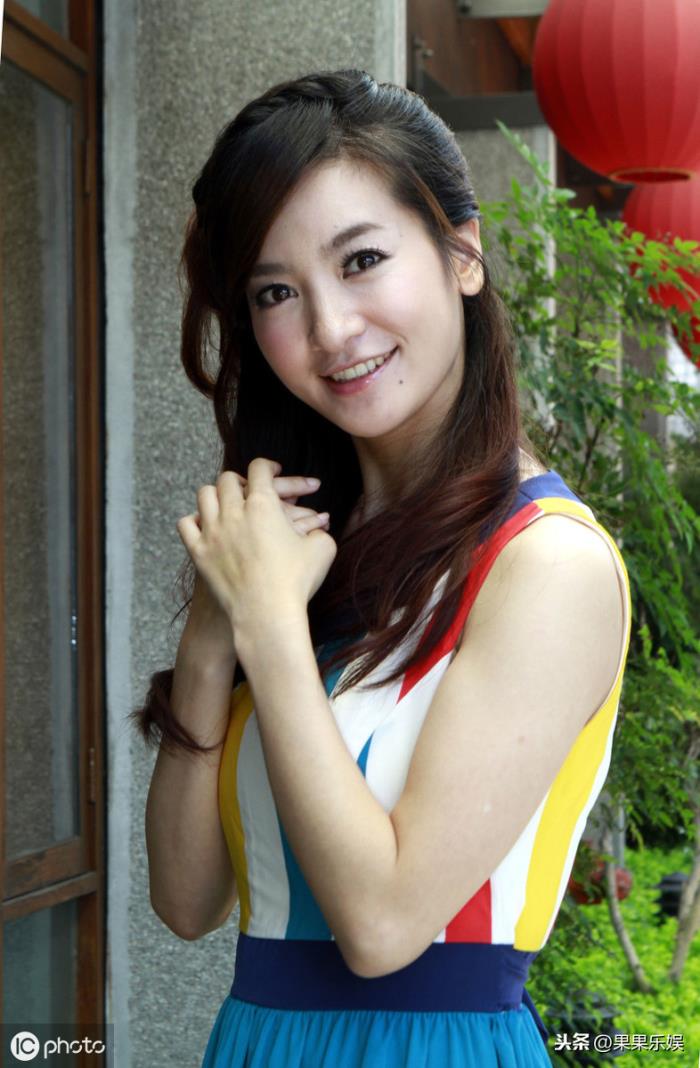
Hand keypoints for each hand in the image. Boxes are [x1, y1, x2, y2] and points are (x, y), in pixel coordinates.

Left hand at [176, 458, 336, 637]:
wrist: (267, 615)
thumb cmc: (297, 582)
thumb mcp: (322, 549)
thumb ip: (319, 530)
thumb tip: (319, 526)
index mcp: (264, 504)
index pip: (259, 469)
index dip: (268, 466)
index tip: (273, 471)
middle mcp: (234, 512)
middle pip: (228, 479)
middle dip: (242, 480)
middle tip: (250, 488)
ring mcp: (212, 532)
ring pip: (204, 495)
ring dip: (217, 494)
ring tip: (227, 502)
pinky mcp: (199, 553)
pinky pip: (186, 524)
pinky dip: (194, 520)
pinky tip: (206, 525)